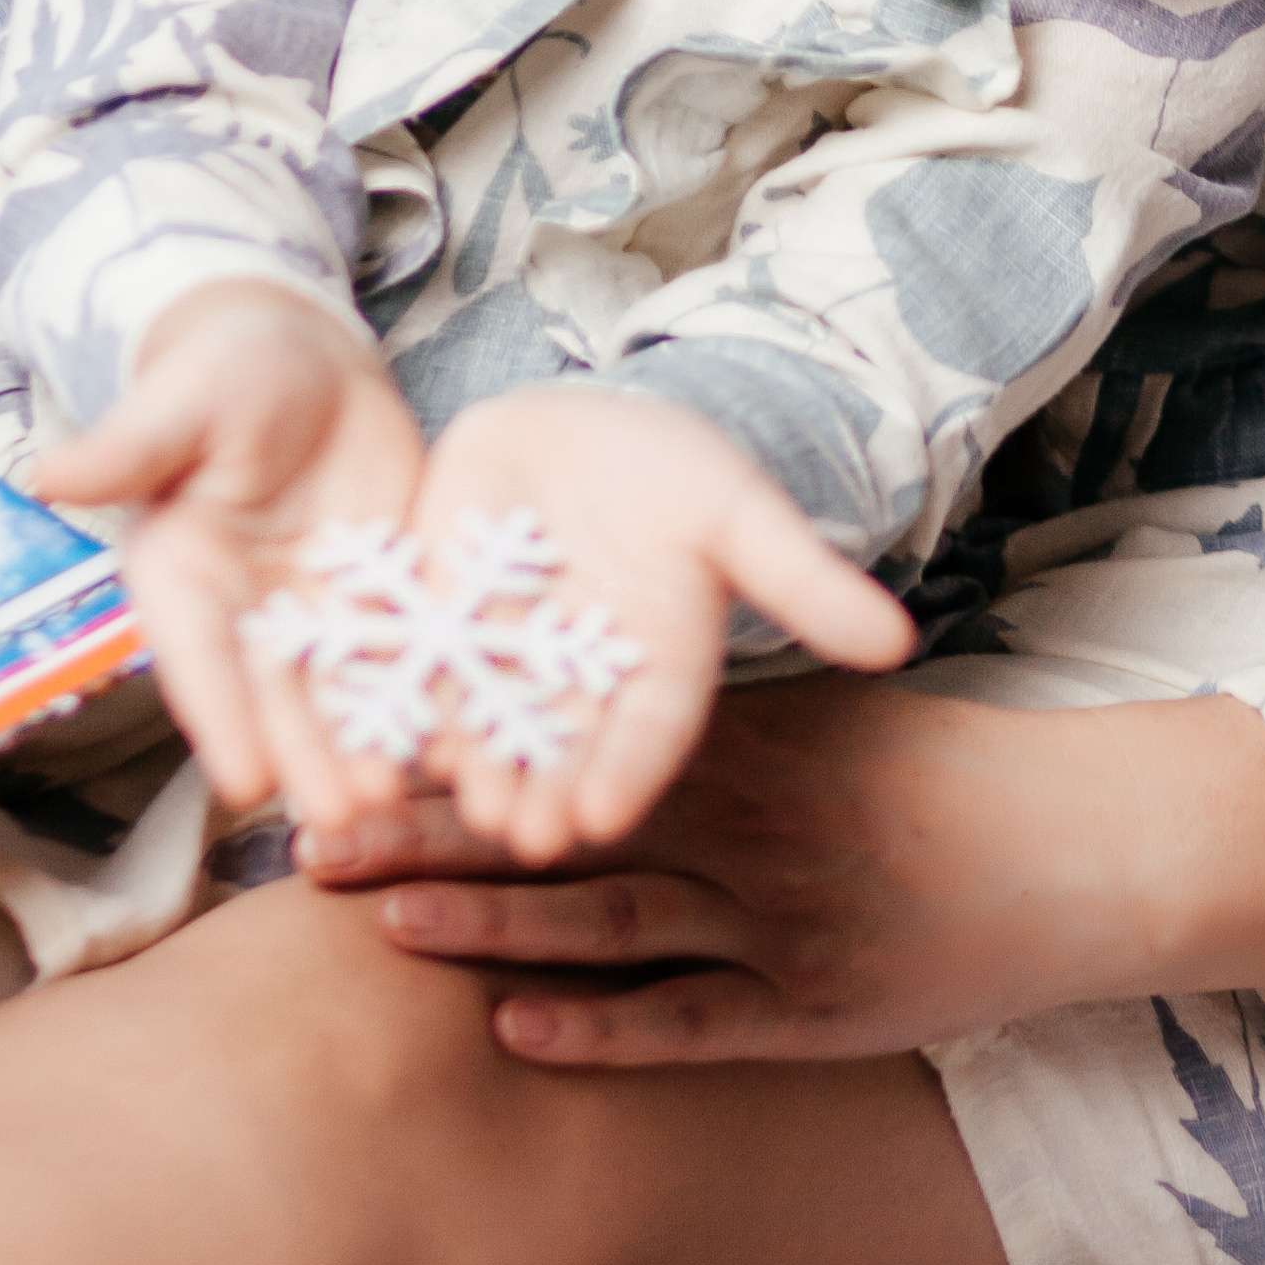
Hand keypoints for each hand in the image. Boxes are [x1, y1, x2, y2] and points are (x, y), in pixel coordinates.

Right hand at [34, 282, 426, 835]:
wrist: (301, 354)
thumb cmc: (224, 368)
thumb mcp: (181, 402)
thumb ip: (129, 447)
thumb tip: (47, 473)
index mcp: (180, 577)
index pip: (198, 658)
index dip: (221, 719)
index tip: (243, 784)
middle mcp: (244, 613)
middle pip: (274, 697)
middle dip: (306, 758)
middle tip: (346, 819)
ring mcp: (314, 612)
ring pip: (339, 693)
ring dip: (364, 747)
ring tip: (400, 802)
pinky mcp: (378, 594)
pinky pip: (402, 651)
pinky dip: (423, 694)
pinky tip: (455, 738)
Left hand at [324, 670, 1264, 1065]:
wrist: (1075, 846)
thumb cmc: (943, 763)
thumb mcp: (826, 701)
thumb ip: (717, 702)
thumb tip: (595, 671)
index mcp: (744, 733)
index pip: (572, 731)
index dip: (463, 740)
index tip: (361, 736)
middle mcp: (748, 823)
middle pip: (562, 827)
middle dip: (433, 831)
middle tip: (313, 841)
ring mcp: (777, 921)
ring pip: (606, 921)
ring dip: (487, 921)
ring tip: (378, 921)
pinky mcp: (808, 1008)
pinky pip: (687, 1020)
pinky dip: (600, 1025)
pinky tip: (514, 1025)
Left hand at [384, 386, 913, 866]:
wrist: (582, 429)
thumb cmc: (677, 473)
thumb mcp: (740, 515)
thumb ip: (802, 581)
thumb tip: (898, 645)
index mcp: (657, 670)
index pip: (647, 733)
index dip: (624, 771)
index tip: (601, 816)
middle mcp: (577, 685)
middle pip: (557, 744)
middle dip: (537, 786)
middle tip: (515, 836)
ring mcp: (505, 659)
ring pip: (479, 715)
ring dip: (460, 756)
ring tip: (443, 790)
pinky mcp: (438, 621)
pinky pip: (410, 660)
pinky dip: (389, 687)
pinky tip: (367, 716)